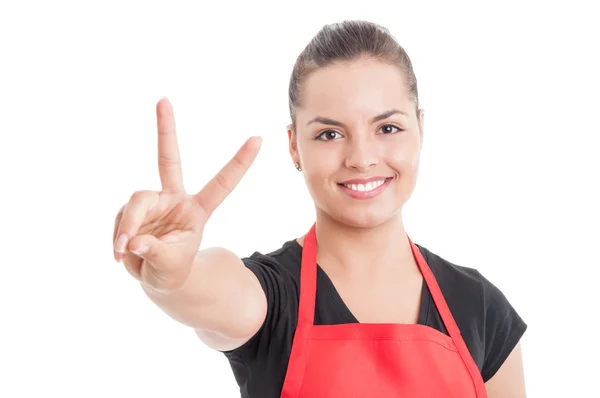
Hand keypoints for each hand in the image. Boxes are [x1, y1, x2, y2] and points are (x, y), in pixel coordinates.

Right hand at [113, 98, 261, 292]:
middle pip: (168, 160)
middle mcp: (174, 199)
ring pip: (134, 203)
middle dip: (165, 129)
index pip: (222, 183)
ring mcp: (152, 203)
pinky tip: (121, 251)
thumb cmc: (172, 270)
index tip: (259, 138)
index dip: (239, 163)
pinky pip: (120, 219)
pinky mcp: (132, 211)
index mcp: (197, 209)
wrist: (157, 277)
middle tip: (163, 99)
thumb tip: (133, 240)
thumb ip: (155, 252)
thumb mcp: (171, 267)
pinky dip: (117, 237)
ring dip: (127, 227)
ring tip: (123, 252)